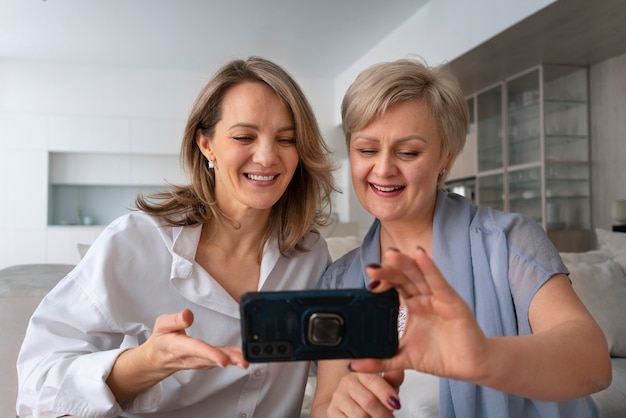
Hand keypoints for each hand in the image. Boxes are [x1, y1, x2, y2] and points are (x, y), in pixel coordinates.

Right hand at [144, 309, 247, 373]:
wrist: (158, 359)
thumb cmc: (162, 340)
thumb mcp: (162, 325)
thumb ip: (175, 320)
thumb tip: (188, 315)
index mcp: (180, 346)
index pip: (197, 350)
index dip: (211, 354)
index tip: (223, 360)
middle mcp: (192, 356)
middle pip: (213, 358)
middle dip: (230, 359)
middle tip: (244, 361)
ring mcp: (201, 361)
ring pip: (219, 360)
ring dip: (235, 360)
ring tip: (248, 359)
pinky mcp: (207, 360)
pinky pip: (222, 359)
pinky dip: (234, 357)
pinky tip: (244, 354)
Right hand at [326, 370, 403, 417]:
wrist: (347, 407)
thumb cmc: (368, 396)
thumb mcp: (383, 387)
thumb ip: (392, 379)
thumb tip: (399, 370)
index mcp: (360, 373)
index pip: (373, 380)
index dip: (386, 393)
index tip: (396, 403)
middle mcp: (347, 383)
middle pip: (368, 401)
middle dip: (383, 414)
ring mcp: (338, 398)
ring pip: (359, 415)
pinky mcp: (332, 412)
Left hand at [350, 247, 489, 382]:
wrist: (470, 366)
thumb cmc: (442, 356)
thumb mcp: (404, 358)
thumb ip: (380, 360)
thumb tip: (354, 365)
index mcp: (412, 306)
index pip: (393, 287)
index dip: (381, 282)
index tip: (368, 282)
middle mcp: (424, 298)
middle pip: (403, 278)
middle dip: (388, 271)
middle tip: (372, 267)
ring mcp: (438, 298)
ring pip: (418, 276)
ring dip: (405, 264)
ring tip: (391, 254)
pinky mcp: (452, 302)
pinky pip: (438, 282)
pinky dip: (429, 268)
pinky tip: (420, 255)